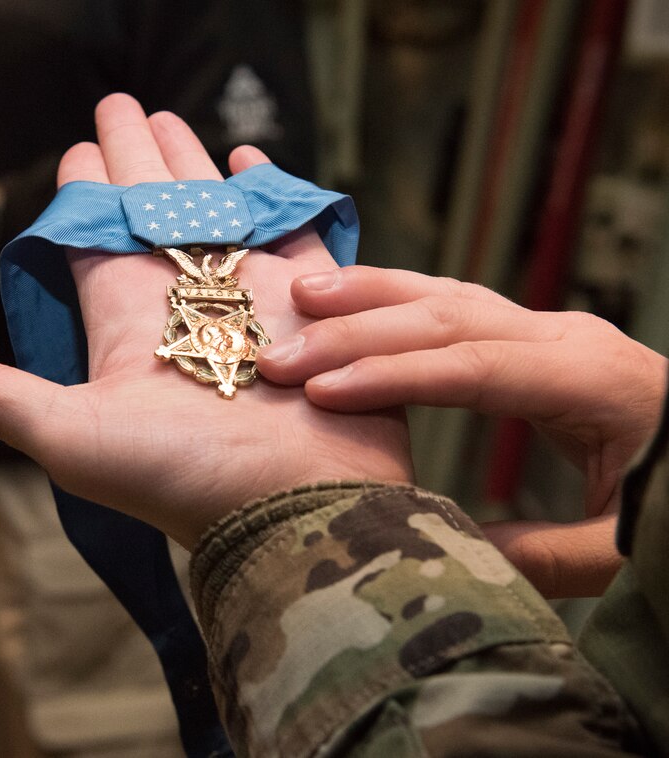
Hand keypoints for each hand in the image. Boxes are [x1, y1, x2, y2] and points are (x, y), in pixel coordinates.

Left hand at [0, 94, 412, 547]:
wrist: (294, 507)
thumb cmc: (183, 473)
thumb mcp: (73, 436)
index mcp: (127, 320)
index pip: (94, 239)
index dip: (82, 192)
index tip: (75, 149)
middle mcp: (184, 303)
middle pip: (149, 211)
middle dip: (133, 158)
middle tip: (120, 104)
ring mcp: (248, 298)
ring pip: (210, 209)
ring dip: (189, 163)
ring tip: (170, 117)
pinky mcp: (310, 300)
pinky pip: (289, 230)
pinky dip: (271, 193)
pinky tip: (249, 157)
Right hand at [257, 265, 667, 595]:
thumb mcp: (624, 545)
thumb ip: (542, 554)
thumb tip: (446, 553)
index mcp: (590, 380)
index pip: (475, 368)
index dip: (393, 376)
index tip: (322, 393)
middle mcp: (564, 339)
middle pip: (446, 320)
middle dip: (357, 334)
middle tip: (283, 356)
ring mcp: (549, 330)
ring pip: (446, 296)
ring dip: (371, 295)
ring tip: (304, 299)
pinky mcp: (534, 336)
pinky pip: (455, 305)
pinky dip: (396, 297)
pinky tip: (352, 298)